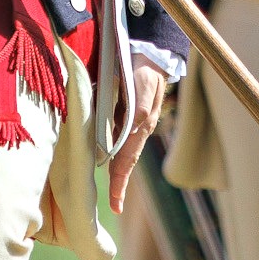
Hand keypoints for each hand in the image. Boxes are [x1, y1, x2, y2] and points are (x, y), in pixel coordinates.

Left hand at [107, 62, 167, 213]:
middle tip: (114, 206)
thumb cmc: (143, 68)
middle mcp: (139, 128)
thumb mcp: (142, 84)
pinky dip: (115, 153)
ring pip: (124, 152)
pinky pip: (122, 140)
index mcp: (141, 125)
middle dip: (120, 183)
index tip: (116, 207)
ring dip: (118, 170)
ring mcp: (136, 123)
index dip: (120, 182)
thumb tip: (133, 129)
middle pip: (127, 161)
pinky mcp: (131, 116)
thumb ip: (138, 105)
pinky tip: (107, 159)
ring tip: (111, 190)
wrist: (151, 52)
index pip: (127, 159)